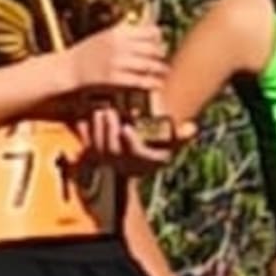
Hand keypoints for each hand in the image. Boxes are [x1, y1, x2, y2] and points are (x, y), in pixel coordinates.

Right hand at [67, 22, 167, 92]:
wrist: (70, 68)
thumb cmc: (88, 51)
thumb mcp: (105, 35)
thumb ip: (125, 33)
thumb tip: (148, 31)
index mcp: (117, 32)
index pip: (149, 31)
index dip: (157, 37)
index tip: (159, 41)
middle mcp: (118, 45)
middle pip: (151, 48)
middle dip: (160, 54)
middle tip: (162, 57)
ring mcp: (116, 62)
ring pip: (148, 65)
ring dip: (159, 69)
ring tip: (163, 71)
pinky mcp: (114, 78)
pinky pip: (139, 80)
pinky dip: (151, 83)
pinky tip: (157, 84)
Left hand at [76, 106, 193, 175]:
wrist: (135, 155)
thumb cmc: (156, 144)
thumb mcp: (171, 141)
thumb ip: (180, 135)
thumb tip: (192, 128)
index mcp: (144, 162)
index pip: (135, 155)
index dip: (130, 143)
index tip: (127, 128)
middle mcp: (124, 164)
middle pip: (111, 151)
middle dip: (109, 131)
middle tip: (109, 111)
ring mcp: (107, 161)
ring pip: (97, 148)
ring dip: (97, 129)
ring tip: (99, 111)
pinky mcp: (93, 155)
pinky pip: (85, 145)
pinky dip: (83, 132)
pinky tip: (83, 118)